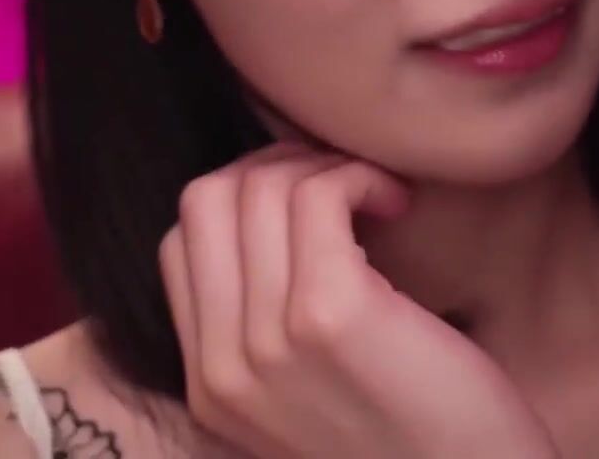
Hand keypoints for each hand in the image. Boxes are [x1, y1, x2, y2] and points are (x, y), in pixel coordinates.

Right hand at [159, 142, 558, 458]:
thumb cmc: (419, 436)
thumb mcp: (314, 395)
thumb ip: (272, 334)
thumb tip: (273, 221)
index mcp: (209, 388)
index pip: (179, 245)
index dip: (244, 200)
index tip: (310, 202)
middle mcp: (222, 368)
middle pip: (205, 204)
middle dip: (275, 166)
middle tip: (342, 182)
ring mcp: (268, 342)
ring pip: (256, 189)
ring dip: (325, 166)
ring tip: (378, 193)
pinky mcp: (329, 314)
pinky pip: (317, 196)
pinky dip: (358, 176)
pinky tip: (398, 202)